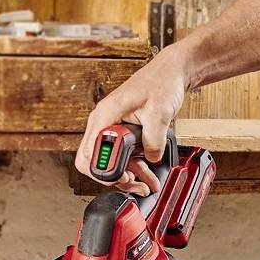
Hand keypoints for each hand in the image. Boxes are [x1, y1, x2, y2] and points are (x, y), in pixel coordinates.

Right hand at [74, 50, 191, 195]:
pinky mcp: (120, 131)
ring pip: (108, 161)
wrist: (169, 73)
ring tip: (146, 185)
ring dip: (126, 176)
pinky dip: (132, 167)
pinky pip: (120, 155)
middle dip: (113, 178)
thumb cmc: (160, 83)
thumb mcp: (160, 112)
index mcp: (106, 114)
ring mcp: (110, 126)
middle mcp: (103, 121)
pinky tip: (146, 174)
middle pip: (94, 161)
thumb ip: (154, 138)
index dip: (104, 170)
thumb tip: (150, 158)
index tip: (124, 177)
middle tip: (134, 186)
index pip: (90, 152)